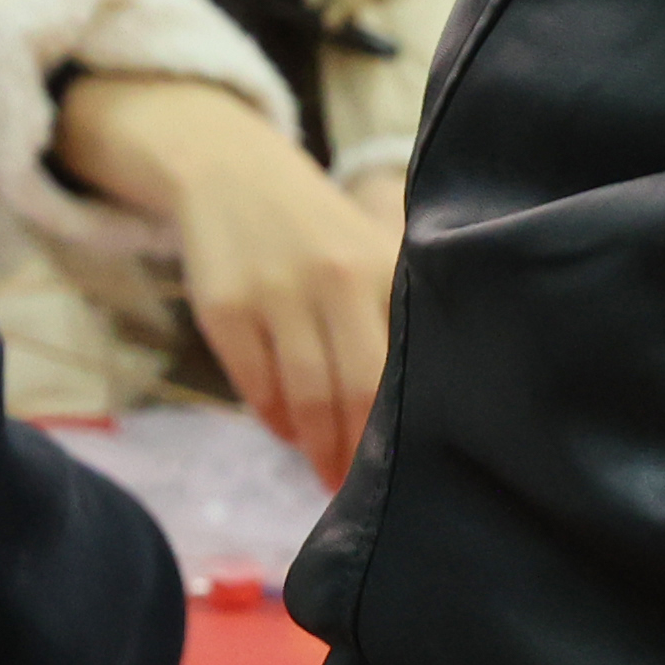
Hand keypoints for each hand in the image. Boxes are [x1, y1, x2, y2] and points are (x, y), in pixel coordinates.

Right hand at [50, 72, 397, 482]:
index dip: (411, 426)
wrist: (234, 174)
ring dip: (318, 446)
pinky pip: (255, 384)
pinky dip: (276, 419)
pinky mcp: (224, 308)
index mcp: (390, 270)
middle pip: (357, 391)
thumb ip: (406, 315)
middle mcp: (337, 280)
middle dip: (361, 451)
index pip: (409, 365)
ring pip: (303, 396)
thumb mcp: (380, 254)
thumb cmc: (327, 233)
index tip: (418, 469)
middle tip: (364, 490)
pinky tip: (290, 433)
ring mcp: (276, 294)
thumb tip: (440, 411)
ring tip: (329, 474)